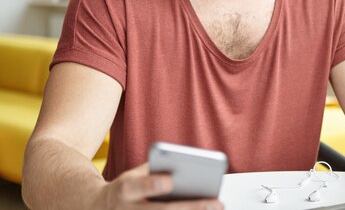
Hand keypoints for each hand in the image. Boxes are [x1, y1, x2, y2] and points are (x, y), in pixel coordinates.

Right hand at [94, 163, 222, 209]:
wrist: (99, 209)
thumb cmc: (128, 187)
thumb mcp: (134, 173)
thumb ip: (156, 170)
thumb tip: (187, 168)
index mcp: (125, 190)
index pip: (139, 187)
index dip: (154, 184)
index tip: (171, 180)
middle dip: (190, 207)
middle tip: (215, 202)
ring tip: (216, 209)